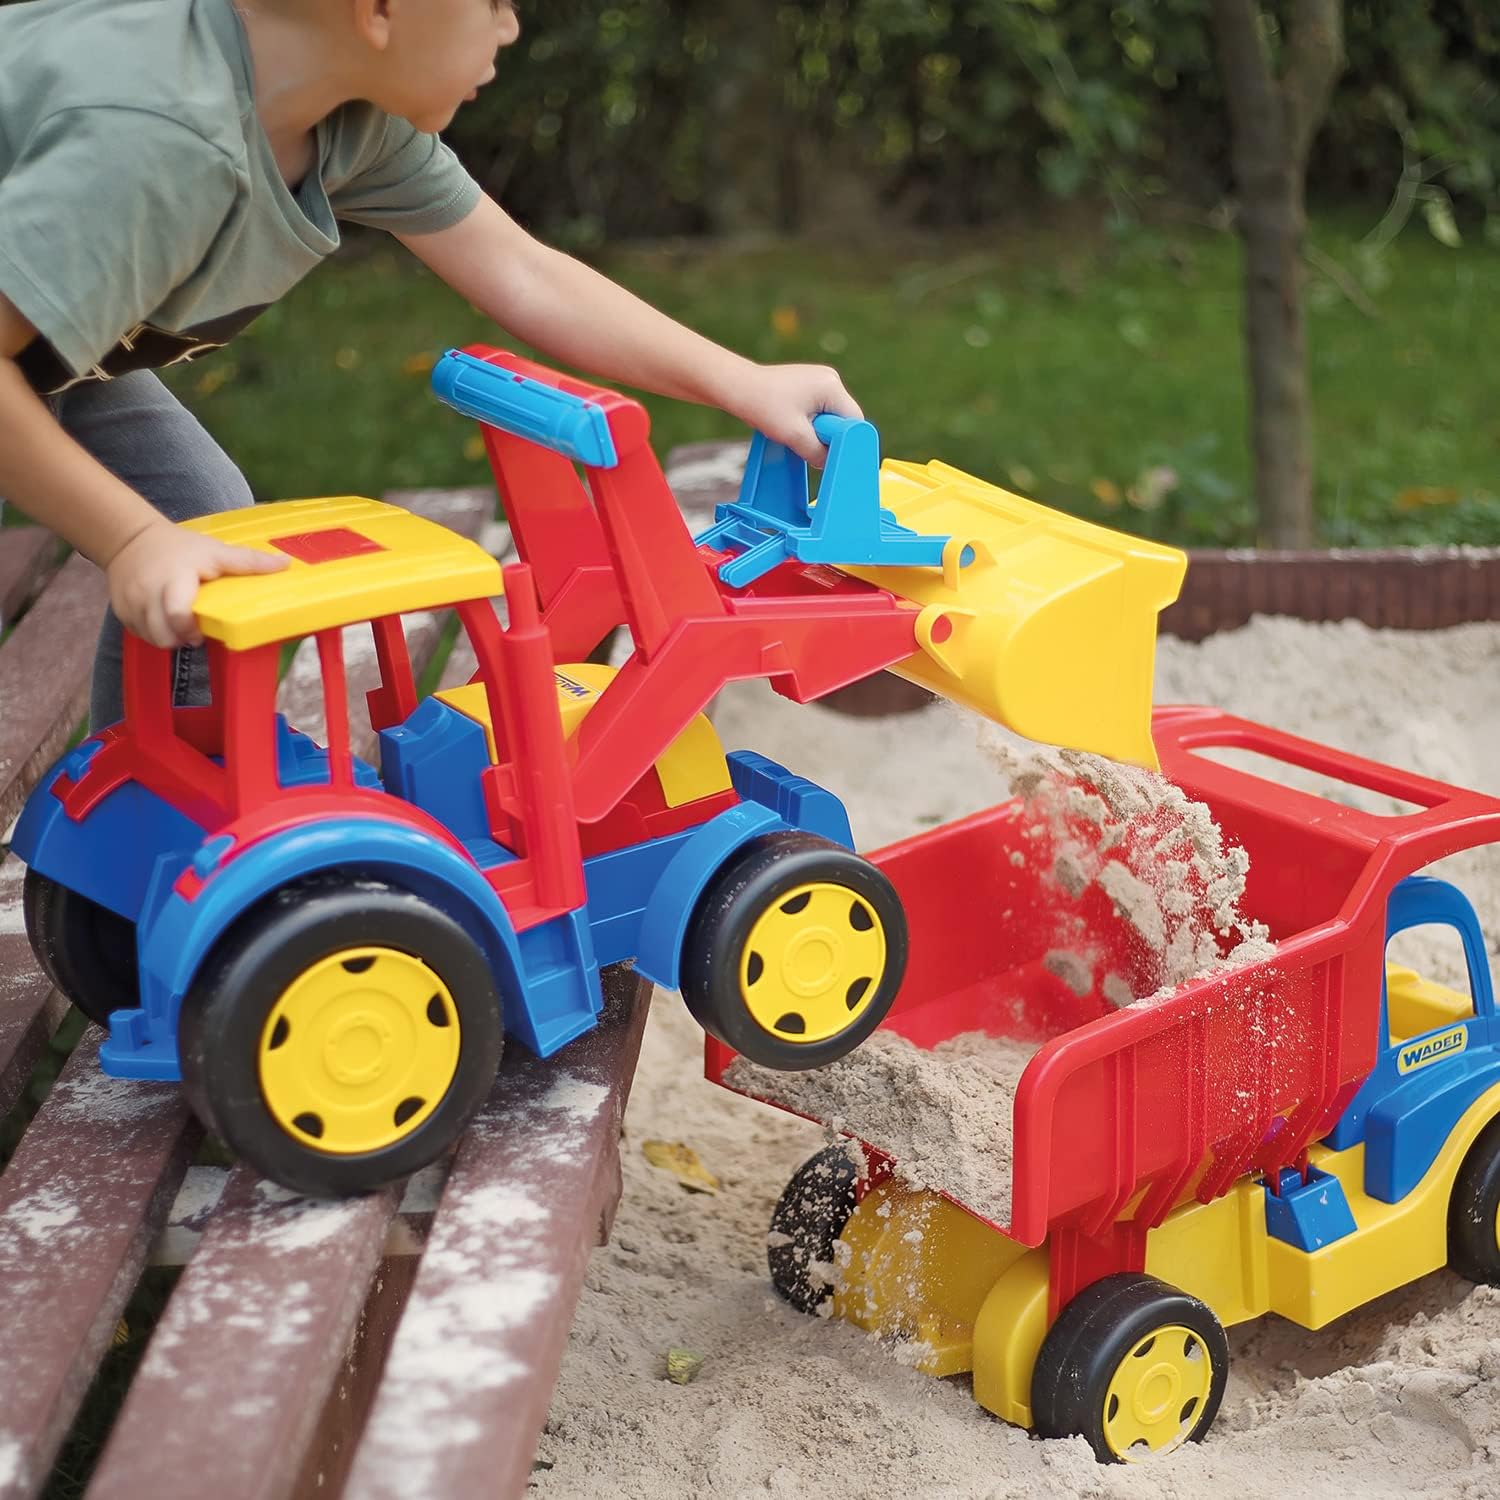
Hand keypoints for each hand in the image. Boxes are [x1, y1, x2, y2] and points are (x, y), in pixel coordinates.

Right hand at [104, 518, 288, 648]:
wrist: (131, 538)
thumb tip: (285, 563)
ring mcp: (130, 603)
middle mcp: (147, 592)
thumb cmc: (180, 547)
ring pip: (151, 638)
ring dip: (169, 637)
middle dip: (181, 639)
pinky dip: (154, 632)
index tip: (201, 631)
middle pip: (163, 635)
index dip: (190, 630)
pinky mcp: (120, 610)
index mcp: (173, 578)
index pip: (176, 614)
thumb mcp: (215, 551)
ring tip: (182, 624)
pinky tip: (165, 620)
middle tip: (195, 630)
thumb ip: (248, 561)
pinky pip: (139, 633)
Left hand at [727, 362, 863, 466]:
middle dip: (829, 437)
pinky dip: (810, 423)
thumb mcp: (794, 436)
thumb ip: (817, 453)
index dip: (846, 443)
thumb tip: (829, 463)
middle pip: (843, 419)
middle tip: (806, 444)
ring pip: (831, 416)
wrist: (736, 386)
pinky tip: (792, 425)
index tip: (829, 455)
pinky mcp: (808, 385)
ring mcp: (820, 380)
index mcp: (832, 387)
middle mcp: (830, 379)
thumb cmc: (762, 406)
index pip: (854, 421)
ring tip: (795, 432)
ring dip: (817, 431)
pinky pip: (820, 410)